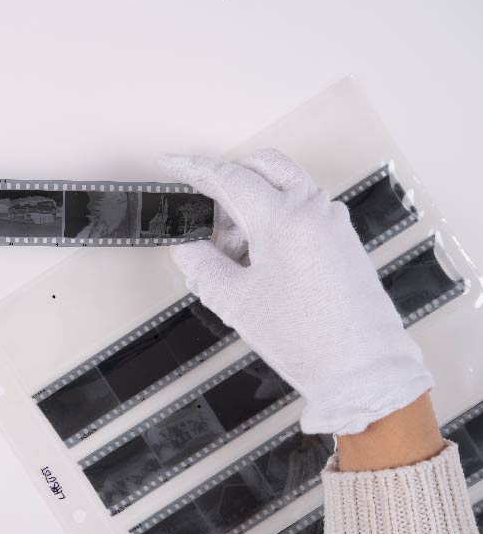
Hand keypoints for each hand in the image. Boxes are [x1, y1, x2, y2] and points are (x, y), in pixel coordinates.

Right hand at [161, 149, 431, 434]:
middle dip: (228, 184)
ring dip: (251, 208)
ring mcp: (333, 223)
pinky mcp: (343, 241)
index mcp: (283, 217)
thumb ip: (200, 265)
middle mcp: (313, 210)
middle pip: (262, 168)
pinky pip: (301, 212)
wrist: (363, 370)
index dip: (192, 169)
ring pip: (283, 189)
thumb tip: (185, 246)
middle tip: (206, 219)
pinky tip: (261, 264)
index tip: (170, 164)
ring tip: (234, 258)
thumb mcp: (234, 301)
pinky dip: (274, 222)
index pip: (228, 177)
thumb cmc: (306, 338)